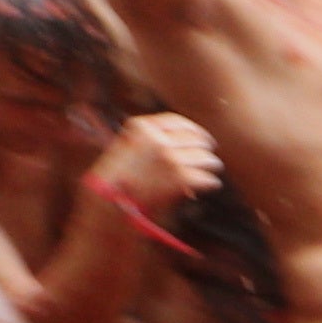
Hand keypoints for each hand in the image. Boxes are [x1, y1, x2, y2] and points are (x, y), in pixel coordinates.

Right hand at [90, 115, 220, 206]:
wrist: (108, 201)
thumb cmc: (115, 177)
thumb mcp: (127, 147)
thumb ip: (150, 139)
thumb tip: (179, 139)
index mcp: (142, 127)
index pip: (177, 121)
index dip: (193, 129)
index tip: (200, 136)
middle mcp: (158, 139)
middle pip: (196, 138)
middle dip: (205, 148)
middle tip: (209, 156)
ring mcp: (170, 158)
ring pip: (206, 157)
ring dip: (211, 165)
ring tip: (212, 169)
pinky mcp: (181, 178)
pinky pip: (207, 178)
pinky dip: (210, 182)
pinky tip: (210, 184)